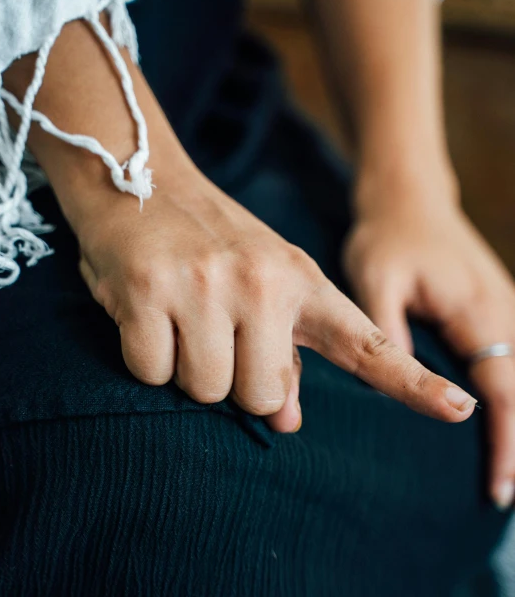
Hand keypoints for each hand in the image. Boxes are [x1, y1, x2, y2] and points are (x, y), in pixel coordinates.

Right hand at [76, 167, 477, 433]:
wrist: (137, 177)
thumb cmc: (208, 246)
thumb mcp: (263, 289)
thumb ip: (284, 354)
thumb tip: (288, 419)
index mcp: (303, 282)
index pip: (367, 344)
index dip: (413, 383)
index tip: (459, 408)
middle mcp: (263, 281)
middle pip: (259, 397)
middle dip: (233, 381)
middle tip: (211, 331)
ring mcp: (205, 284)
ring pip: (206, 391)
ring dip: (187, 369)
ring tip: (178, 317)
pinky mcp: (146, 291)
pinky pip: (152, 373)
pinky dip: (145, 358)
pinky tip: (145, 314)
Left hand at [344, 185, 514, 508]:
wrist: (409, 198)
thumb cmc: (388, 238)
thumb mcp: (376, 279)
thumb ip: (389, 331)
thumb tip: (400, 383)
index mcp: (475, 310)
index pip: (503, 389)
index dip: (506, 441)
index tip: (498, 485)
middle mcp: (503, 311)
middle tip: (503, 497)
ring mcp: (508, 309)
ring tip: (510, 475)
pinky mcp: (500, 310)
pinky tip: (509, 424)